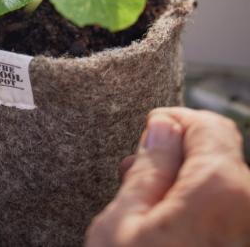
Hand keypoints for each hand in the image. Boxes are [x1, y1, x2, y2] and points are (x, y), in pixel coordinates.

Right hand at [85, 107, 249, 246]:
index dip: (171, 123)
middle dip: (175, 158)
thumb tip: (163, 128)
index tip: (145, 138)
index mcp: (221, 189)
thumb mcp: (121, 224)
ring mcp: (246, 231)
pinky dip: (195, 210)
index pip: (209, 124)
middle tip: (133, 178)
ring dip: (183, 187)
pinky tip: (163, 227)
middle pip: (215, 156)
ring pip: (218, 186)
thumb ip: (147, 168)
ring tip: (143, 208)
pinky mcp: (238, 243)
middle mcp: (248, 209)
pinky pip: (223, 213)